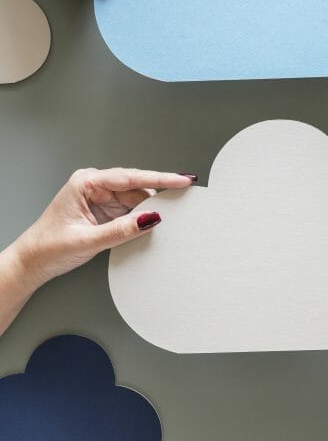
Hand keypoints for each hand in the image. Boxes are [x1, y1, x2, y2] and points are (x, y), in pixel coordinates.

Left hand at [9, 168, 194, 289]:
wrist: (32, 263)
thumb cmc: (47, 247)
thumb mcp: (87, 240)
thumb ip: (121, 230)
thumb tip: (151, 218)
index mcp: (85, 183)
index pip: (131, 177)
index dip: (161, 179)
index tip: (182, 180)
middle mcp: (94, 186)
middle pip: (137, 188)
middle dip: (157, 198)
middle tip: (181, 204)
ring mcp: (101, 198)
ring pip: (136, 200)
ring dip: (148, 211)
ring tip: (165, 220)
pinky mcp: (105, 211)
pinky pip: (131, 211)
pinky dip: (140, 219)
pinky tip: (148, 224)